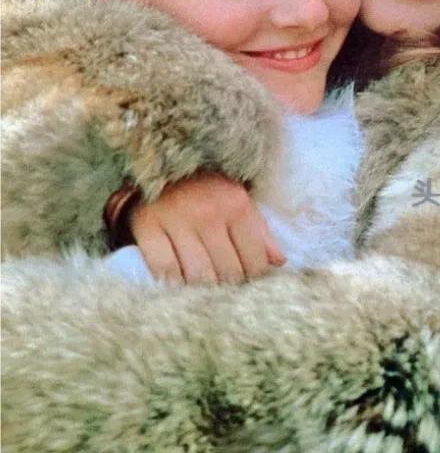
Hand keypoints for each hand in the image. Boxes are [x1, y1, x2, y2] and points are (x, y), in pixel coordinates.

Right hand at [128, 173, 285, 284]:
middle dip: (227, 286)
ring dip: (201, 290)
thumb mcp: (238, 199)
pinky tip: (178, 281)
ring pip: (197, 276)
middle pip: (227, 272)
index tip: (247, 281)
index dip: (253, 278)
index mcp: (237, 205)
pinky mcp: (148, 226)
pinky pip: (165, 270)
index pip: (254, 260)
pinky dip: (172, 283)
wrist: (158, 162)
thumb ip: (259, 231)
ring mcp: (177, 220)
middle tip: (223, 287)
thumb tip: (279, 262)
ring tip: (203, 290)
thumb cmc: (206, 187)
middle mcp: (209, 212)